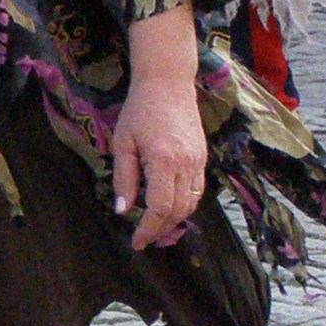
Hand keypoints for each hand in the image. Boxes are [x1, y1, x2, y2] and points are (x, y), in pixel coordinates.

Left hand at [113, 5, 205, 247]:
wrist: (168, 83)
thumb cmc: (139, 111)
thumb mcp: (123, 143)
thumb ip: (124, 178)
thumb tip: (123, 211)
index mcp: (163, 161)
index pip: (159, 208)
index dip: (148, 230)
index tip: (136, 242)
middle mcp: (186, 164)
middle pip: (178, 211)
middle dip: (160, 229)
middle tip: (144, 238)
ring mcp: (198, 161)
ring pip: (191, 203)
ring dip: (174, 220)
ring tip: (156, 228)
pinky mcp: (202, 157)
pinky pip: (198, 190)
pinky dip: (186, 205)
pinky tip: (170, 208)